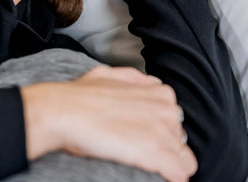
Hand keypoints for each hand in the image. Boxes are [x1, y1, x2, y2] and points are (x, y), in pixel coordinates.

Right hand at [20, 66, 196, 181]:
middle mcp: (168, 109)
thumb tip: (150, 85)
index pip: (175, 119)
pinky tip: (160, 177)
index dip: (160, 131)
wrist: (64, 111)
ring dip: (168, 164)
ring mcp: (164, 132)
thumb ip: (137, 80)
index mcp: (160, 92)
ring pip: (183, 158)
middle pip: (179, 138)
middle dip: (165, 146)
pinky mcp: (156, 154)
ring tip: (146, 165)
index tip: (145, 138)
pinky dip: (172, 177)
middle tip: (139, 150)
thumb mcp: (113, 75)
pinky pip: (180, 173)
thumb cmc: (82, 94)